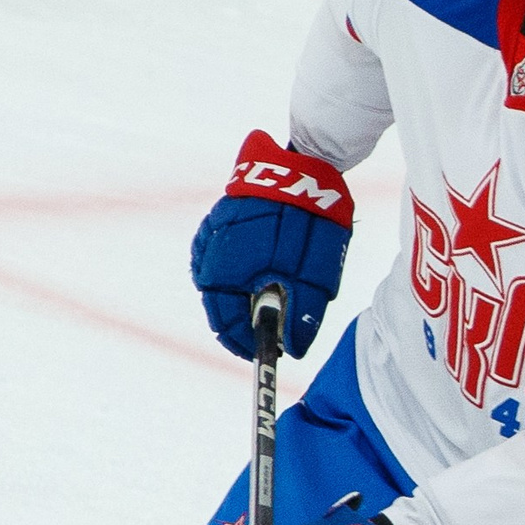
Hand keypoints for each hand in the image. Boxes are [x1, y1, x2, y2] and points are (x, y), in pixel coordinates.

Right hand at [190, 131, 355, 358]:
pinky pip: (220, 260)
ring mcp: (211, 238)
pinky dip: (237, 276)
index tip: (266, 355)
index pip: (226, 324)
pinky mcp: (218, 223)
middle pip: (220, 307)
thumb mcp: (314, 277)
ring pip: (219, 285)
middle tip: (271, 336)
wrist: (304, 169)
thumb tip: (291, 349)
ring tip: (269, 307)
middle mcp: (210, 258)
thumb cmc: (310, 224)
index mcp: (226, 274)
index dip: (246, 344)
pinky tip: (258, 277)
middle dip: (244, 324)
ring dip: (240, 299)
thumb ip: (300, 316)